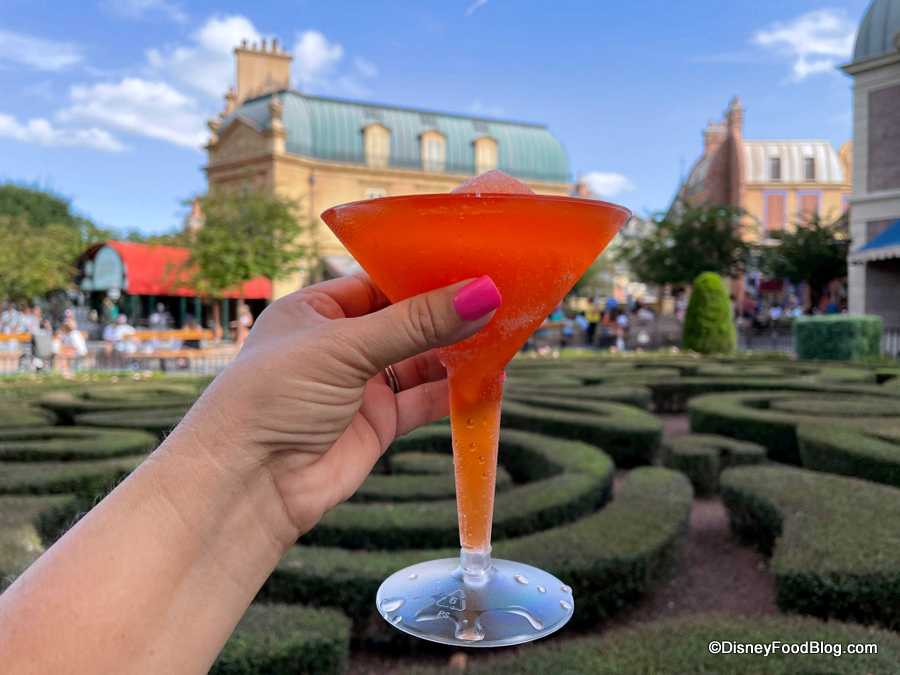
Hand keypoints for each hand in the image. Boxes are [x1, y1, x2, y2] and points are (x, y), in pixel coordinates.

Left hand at [178, 274, 500, 540]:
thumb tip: (483, 292)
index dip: (424, 273)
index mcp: (318, 310)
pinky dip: (455, 391)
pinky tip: (488, 377)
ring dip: (457, 351)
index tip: (475, 262)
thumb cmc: (275, 396)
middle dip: (448, 312)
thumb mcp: (345, 348)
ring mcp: (361, 385)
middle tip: (501, 295)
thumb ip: (416, 323)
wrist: (249, 483)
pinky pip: (424, 400)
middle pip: (406, 320)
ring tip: (504, 333)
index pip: (380, 280)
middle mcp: (340, 344)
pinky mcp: (378, 423)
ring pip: (421, 360)